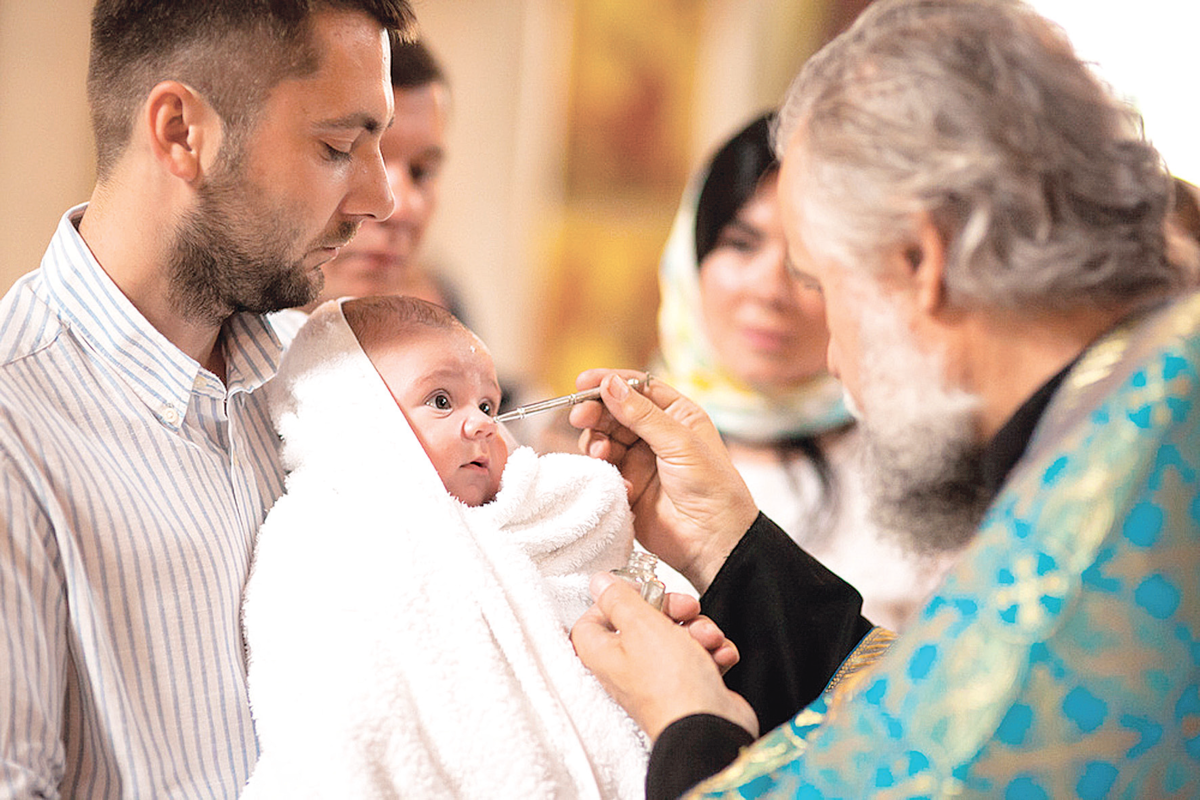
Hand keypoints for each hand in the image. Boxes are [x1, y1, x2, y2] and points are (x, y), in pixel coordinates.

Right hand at [569, 370, 757, 590]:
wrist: (714, 541)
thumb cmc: (712, 487)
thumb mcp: (680, 442)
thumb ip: (642, 414)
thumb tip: (610, 384)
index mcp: (676, 415)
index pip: (637, 388)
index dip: (610, 382)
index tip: (583, 382)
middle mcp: (655, 435)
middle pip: (614, 412)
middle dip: (595, 412)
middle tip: (580, 417)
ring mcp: (638, 461)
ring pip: (603, 439)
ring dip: (596, 442)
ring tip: (601, 454)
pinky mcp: (626, 486)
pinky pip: (602, 470)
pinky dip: (602, 472)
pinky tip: (620, 484)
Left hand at [571, 572, 757, 741]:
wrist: (710, 728)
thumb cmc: (671, 687)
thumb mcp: (641, 626)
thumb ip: (619, 599)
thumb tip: (599, 582)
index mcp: (604, 654)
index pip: (592, 620)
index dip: (614, 600)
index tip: (638, 590)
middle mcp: (628, 668)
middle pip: (642, 623)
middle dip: (672, 611)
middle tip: (686, 609)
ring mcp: (660, 679)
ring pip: (677, 637)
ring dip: (699, 631)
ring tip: (708, 640)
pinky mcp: (689, 687)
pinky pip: (700, 657)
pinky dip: (713, 653)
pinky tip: (719, 657)